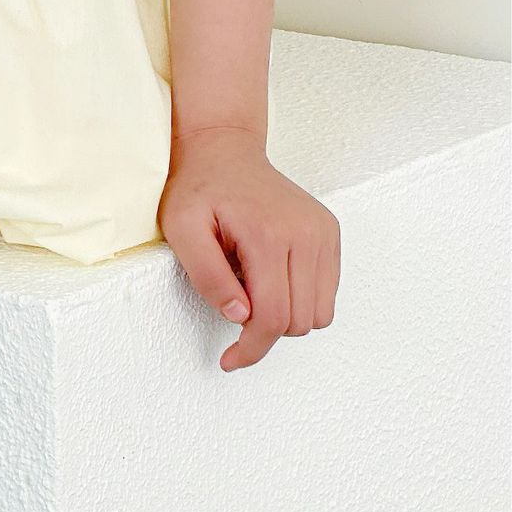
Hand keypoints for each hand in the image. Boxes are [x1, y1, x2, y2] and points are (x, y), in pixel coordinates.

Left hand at [159, 127, 340, 372]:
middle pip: (299, 321)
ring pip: (320, 313)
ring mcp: (323, 233)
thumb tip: (239, 315)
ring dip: (285, 317)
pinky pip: (327, 293)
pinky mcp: (329, 234)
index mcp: (268, 235)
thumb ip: (207, 276)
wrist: (225, 151)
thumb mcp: (182, 231)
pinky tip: (271, 281)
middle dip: (265, 333)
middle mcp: (306, 234)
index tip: (230, 360)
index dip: (251, 349)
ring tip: (253, 290)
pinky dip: (301, 300)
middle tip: (233, 311)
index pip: (272, 317)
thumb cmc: (199, 189)